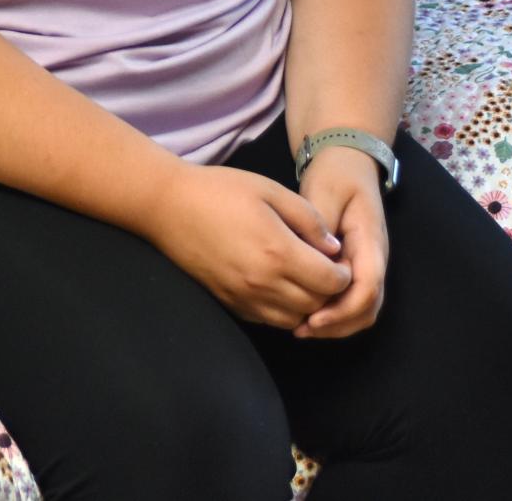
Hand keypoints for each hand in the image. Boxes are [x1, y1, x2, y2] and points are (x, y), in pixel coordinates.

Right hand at [142, 163, 350, 330]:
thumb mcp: (270, 190)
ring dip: (307, 304)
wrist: (167, 206)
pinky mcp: (229, 303)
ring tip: (303, 279)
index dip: (344, 273)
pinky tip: (278, 286)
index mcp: (279, 252)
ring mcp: (245, 297)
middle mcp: (264, 283)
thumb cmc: (219, 190)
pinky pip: (269, 320)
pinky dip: (283, 310)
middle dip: (329, 290)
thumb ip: (309, 219)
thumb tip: (333, 248)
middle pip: (318, 305)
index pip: (332, 282)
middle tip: (325, 269)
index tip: (338, 259)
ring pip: (296, 319)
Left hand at [290, 149, 387, 338]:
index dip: (342, 309)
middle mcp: (373, 260)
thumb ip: (320, 226)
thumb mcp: (325, 192)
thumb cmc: (335, 176)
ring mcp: (365, 266)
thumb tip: (316, 259)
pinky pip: (349, 300)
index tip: (313, 318)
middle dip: (338, 325)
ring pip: (360, 309)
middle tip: (301, 330)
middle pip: (367, 307)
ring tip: (300, 328)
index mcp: (371, 242)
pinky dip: (331, 314)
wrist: (346, 164)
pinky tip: (303, 314)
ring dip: (335, 324)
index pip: (367, 287)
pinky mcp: (352, 268)